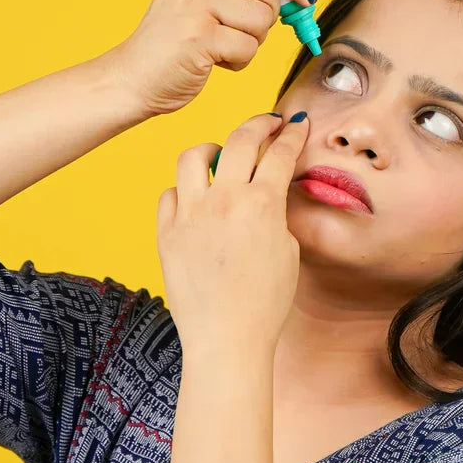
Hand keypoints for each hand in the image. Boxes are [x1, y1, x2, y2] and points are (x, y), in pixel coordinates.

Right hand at [104, 0, 312, 116]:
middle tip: (240, 30)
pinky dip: (239, 60)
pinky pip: (249, 47)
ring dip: (252, 41)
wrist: (134, 76)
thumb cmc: (178, 40)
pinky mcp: (198, 34)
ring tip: (221, 45)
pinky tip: (213, 60)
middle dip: (267, 15)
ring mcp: (194, 0)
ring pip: (263, 18)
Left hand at [155, 112, 309, 360]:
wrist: (227, 339)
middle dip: (258, 124)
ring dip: (211, 148)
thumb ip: (275, 213)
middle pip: (240, 140)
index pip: (279, 152)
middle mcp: (223, 201)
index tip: (296, 124)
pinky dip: (184, 190)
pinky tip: (194, 197)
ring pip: (193, 157)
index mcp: (262, 205)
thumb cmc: (264, 304)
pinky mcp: (166, 233)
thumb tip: (266, 192)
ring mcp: (190, 215)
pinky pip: (170, 194)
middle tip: (267, 123)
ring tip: (219, 155)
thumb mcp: (287, 251)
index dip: (291, 133)